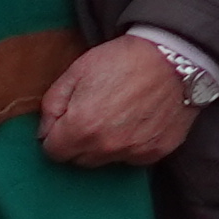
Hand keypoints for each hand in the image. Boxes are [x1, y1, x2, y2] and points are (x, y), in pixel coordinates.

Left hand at [37, 36, 196, 167]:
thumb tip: (44, 133)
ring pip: (106, 160)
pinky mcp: (156, 152)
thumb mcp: (76, 71)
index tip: (68, 119)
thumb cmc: (122, 59)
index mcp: (80, 128)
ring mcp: (133, 152)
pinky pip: (133, 157)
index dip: (56, 134)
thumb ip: (52, 105)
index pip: (53, 152)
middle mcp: (106, 147)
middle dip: (79, 142)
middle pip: (79, 160)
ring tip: (118, 116)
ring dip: (105, 145)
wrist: (174, 58)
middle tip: (93, 115)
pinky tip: (138, 121)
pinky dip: (131, 145)